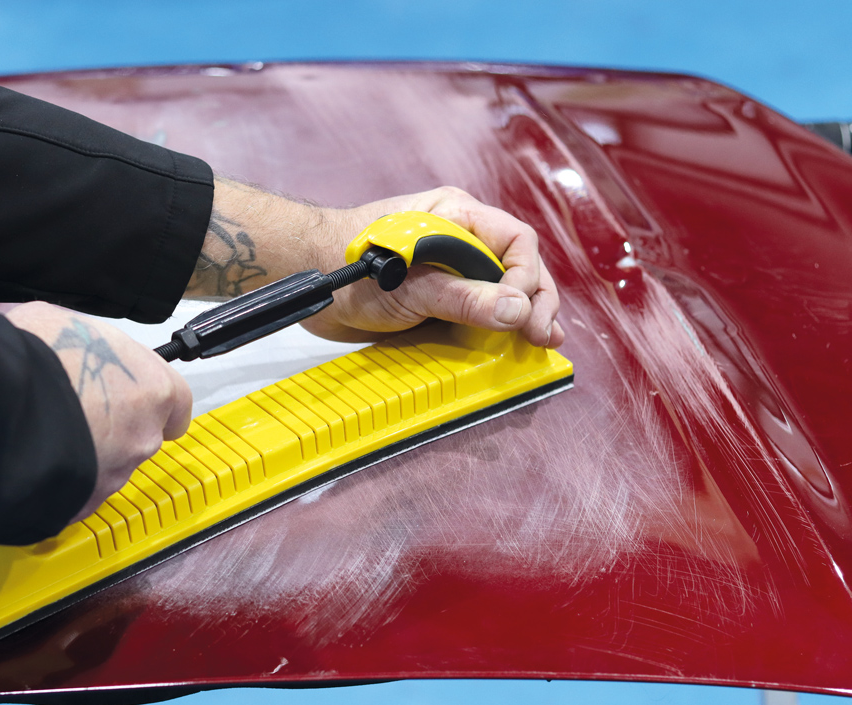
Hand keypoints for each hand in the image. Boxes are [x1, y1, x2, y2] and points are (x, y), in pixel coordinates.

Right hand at [5, 302, 191, 520]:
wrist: (4, 408)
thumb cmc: (41, 356)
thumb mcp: (57, 320)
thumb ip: (71, 336)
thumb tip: (31, 325)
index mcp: (154, 388)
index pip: (176, 404)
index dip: (155, 403)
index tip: (137, 399)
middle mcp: (144, 436)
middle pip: (138, 437)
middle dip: (112, 429)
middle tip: (73, 411)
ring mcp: (115, 474)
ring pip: (107, 467)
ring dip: (85, 455)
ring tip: (45, 434)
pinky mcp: (83, 503)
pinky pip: (76, 493)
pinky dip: (61, 481)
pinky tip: (34, 459)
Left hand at [312, 187, 563, 346]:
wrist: (305, 281)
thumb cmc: (347, 266)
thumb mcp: (409, 286)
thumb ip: (461, 298)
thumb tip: (516, 310)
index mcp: (456, 216)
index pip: (515, 242)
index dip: (527, 279)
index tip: (522, 314)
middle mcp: (460, 238)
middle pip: (518, 265)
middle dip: (536, 300)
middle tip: (545, 335)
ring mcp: (450, 268)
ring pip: (503, 288)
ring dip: (525, 313)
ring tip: (544, 341)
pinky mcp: (437, 296)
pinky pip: (478, 307)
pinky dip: (498, 324)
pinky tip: (516, 339)